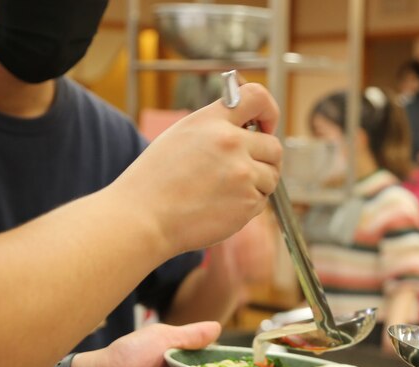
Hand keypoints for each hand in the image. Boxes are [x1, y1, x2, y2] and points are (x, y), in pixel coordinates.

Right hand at [114, 83, 282, 257]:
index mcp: (212, 121)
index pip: (257, 97)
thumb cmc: (156, 180)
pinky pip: (262, 201)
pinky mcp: (247, 202)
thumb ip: (216, 127)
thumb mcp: (181, 135)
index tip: (266, 126)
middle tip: (244, 170)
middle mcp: (231, 143)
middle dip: (265, 159)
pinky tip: (220, 206)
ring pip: (271, 176)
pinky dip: (247, 205)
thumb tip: (249, 128)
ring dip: (257, 184)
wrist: (144, 217)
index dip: (269, 112)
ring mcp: (242, 174)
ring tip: (224, 191)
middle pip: (274, 146)